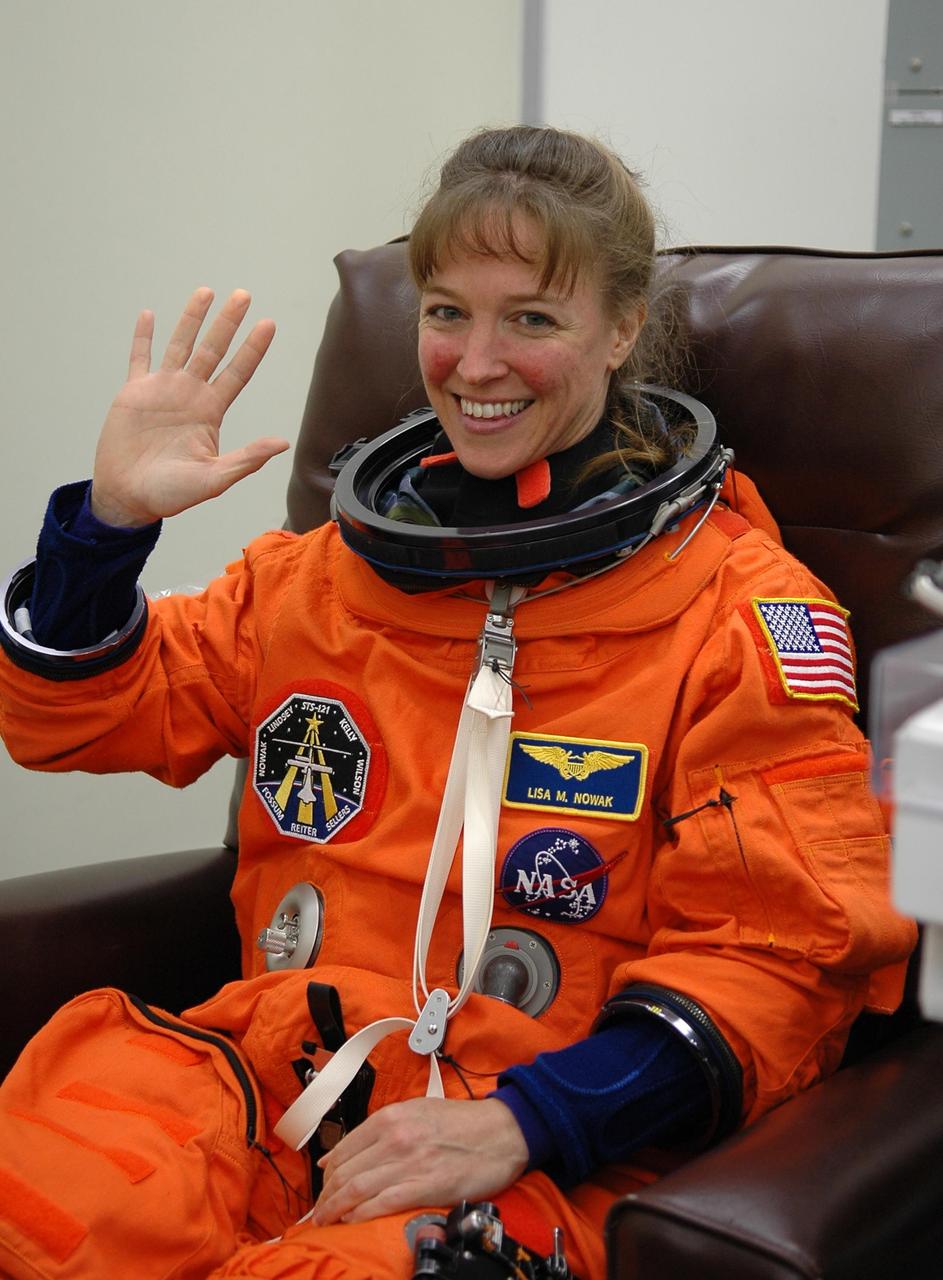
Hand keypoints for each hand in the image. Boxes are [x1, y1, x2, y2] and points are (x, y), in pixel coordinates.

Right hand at [91, 287, 288, 526]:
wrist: (129, 497)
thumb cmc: (171, 494)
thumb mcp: (214, 479)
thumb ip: (247, 459)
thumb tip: (283, 443)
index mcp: (211, 412)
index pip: (238, 372)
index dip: (253, 348)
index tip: (268, 324)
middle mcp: (190, 395)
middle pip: (213, 350)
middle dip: (228, 322)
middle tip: (243, 295)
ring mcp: (162, 390)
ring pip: (180, 344)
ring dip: (192, 318)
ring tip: (206, 291)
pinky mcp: (133, 392)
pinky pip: (139, 358)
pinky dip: (143, 337)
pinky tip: (149, 315)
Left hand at [311, 1097, 528, 1225]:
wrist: (502, 1132)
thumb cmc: (462, 1123)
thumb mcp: (417, 1111)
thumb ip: (382, 1129)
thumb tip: (349, 1151)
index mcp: (392, 1118)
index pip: (345, 1148)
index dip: (327, 1172)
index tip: (323, 1185)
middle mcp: (395, 1138)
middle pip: (346, 1171)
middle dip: (326, 1195)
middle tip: (319, 1210)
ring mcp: (409, 1163)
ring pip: (357, 1188)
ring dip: (335, 1208)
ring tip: (326, 1220)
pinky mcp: (425, 1186)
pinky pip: (381, 1203)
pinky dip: (361, 1214)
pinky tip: (352, 1221)